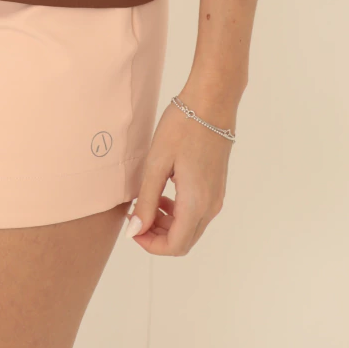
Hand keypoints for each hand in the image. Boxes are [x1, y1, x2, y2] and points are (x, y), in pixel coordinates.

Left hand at [125, 96, 233, 255]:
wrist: (212, 101)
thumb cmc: (183, 126)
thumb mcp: (157, 162)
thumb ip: (147, 200)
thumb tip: (136, 230)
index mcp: (196, 203)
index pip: (174, 246)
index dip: (150, 245)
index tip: (132, 227)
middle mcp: (211, 206)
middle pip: (184, 241)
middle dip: (157, 236)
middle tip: (136, 215)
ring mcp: (216, 196)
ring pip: (191, 228)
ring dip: (167, 224)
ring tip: (148, 200)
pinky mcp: (217, 186)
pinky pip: (197, 212)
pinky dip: (179, 212)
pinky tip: (164, 192)